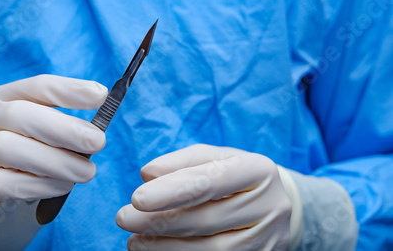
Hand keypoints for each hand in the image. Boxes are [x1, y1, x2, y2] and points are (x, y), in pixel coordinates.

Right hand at [0, 75, 106, 249]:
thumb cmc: (14, 155)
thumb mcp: (30, 132)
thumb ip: (56, 126)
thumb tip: (96, 128)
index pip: (36, 86)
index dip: (69, 89)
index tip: (101, 95)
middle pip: (21, 115)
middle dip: (64, 129)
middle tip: (98, 141)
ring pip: (10, 150)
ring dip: (56, 162)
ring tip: (86, 171)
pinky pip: (5, 184)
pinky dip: (40, 186)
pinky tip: (62, 186)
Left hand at [116, 144, 291, 250]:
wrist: (273, 204)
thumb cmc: (234, 176)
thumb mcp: (214, 157)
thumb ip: (182, 162)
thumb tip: (148, 173)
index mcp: (258, 170)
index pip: (212, 181)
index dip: (172, 190)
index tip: (137, 198)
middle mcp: (269, 206)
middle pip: (209, 219)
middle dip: (161, 221)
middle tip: (125, 218)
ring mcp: (268, 239)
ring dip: (166, 247)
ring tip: (134, 241)